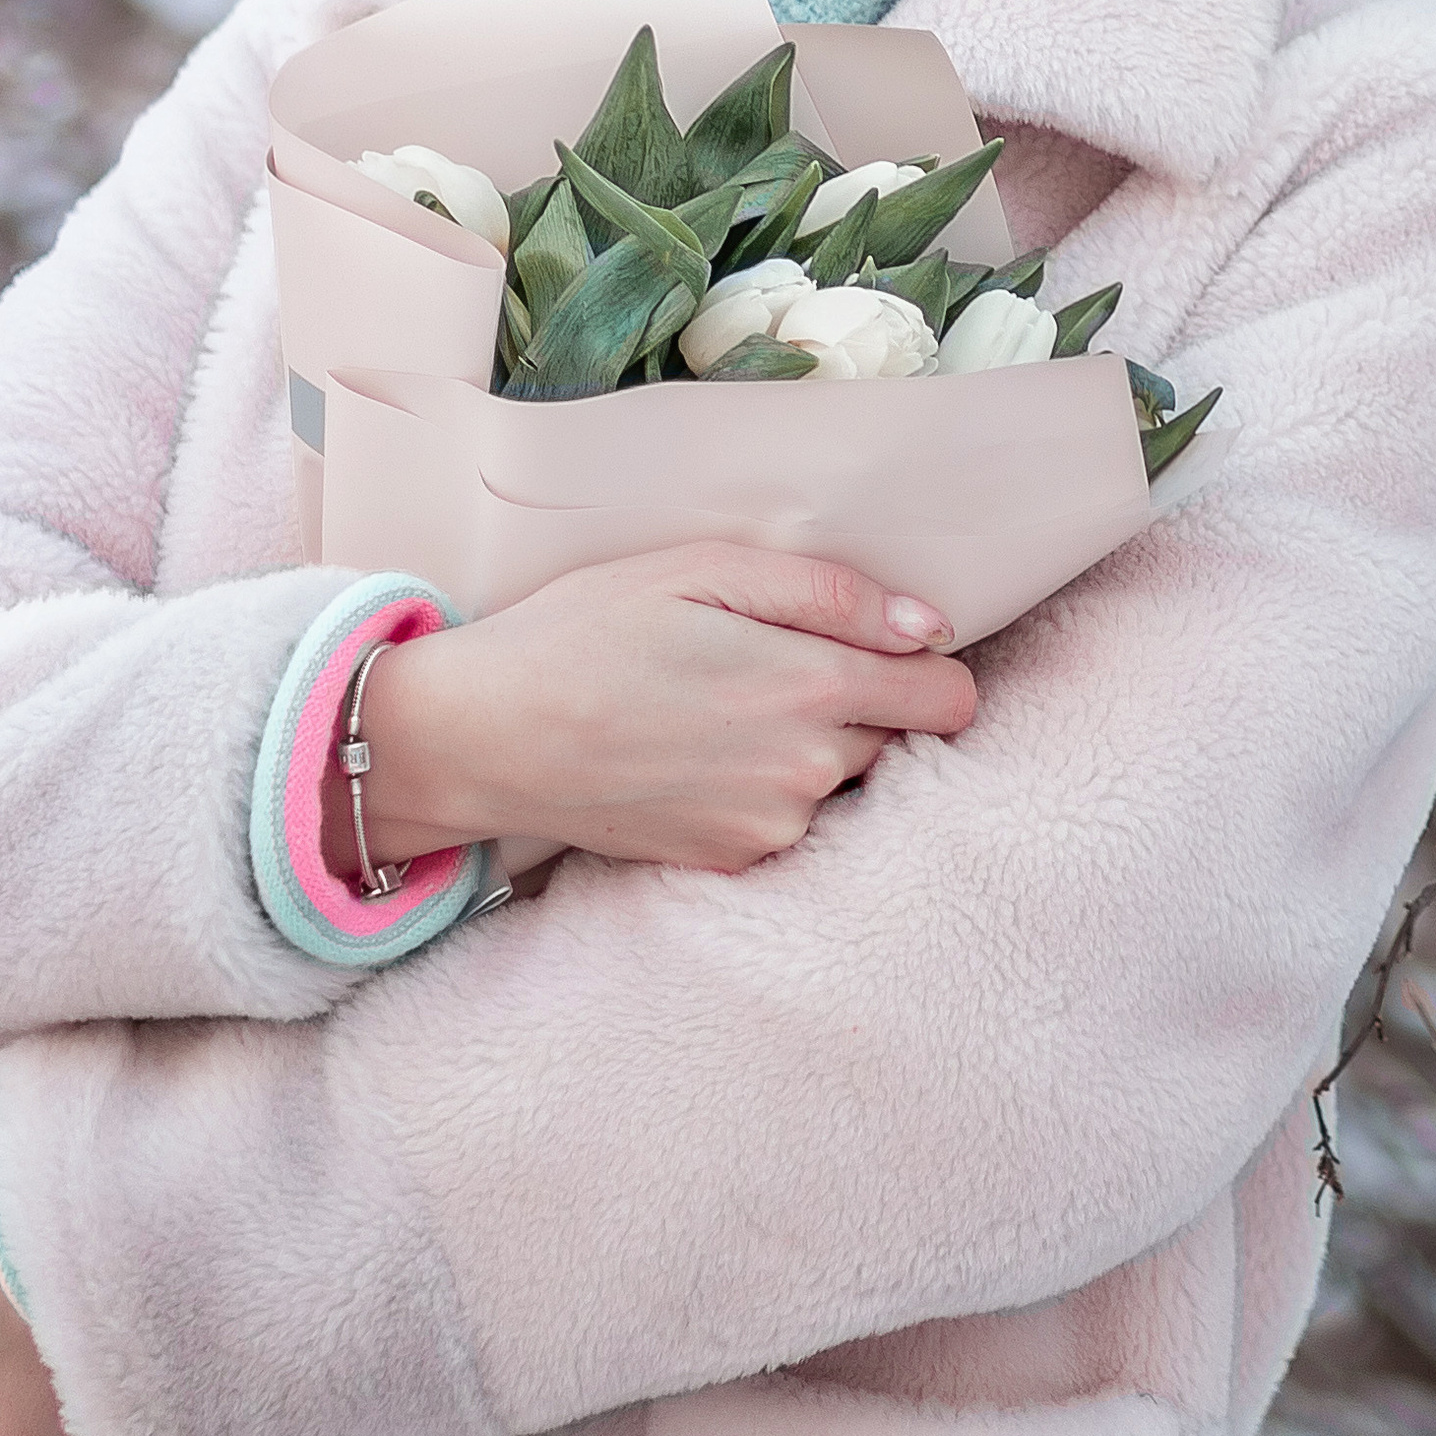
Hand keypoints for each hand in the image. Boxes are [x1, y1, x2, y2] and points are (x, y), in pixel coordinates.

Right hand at [333, 547, 976, 876]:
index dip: (923, 665)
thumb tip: (926, 626)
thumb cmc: (586, 631)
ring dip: (810, 747)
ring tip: (720, 706)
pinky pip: (788, 821)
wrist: (484, 737)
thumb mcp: (702, 571)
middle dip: (861, 702)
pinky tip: (696, 752)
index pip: (951, 699)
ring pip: (842, 781)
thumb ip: (829, 595)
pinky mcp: (731, 863)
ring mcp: (771, 829)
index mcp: (813, 688)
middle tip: (770, 665)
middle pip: (899, 740)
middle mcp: (808, 773)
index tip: (876, 642)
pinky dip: (763, 789)